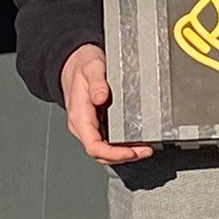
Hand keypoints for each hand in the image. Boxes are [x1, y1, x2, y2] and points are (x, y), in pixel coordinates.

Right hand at [60, 44, 152, 164]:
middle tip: (145, 150)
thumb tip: (101, 97)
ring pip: (104, 151)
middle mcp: (82, 125)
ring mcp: (88, 126)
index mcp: (79, 115)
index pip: (93, 146)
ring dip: (123, 154)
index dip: (113, 153)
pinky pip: (106, 142)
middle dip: (124, 156)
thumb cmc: (81, 65)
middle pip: (101, 153)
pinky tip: (134, 143)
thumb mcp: (91, 67)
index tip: (131, 152)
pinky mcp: (95, 123)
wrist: (73, 62)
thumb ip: (97, 82)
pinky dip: (120, 147)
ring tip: (143, 150)